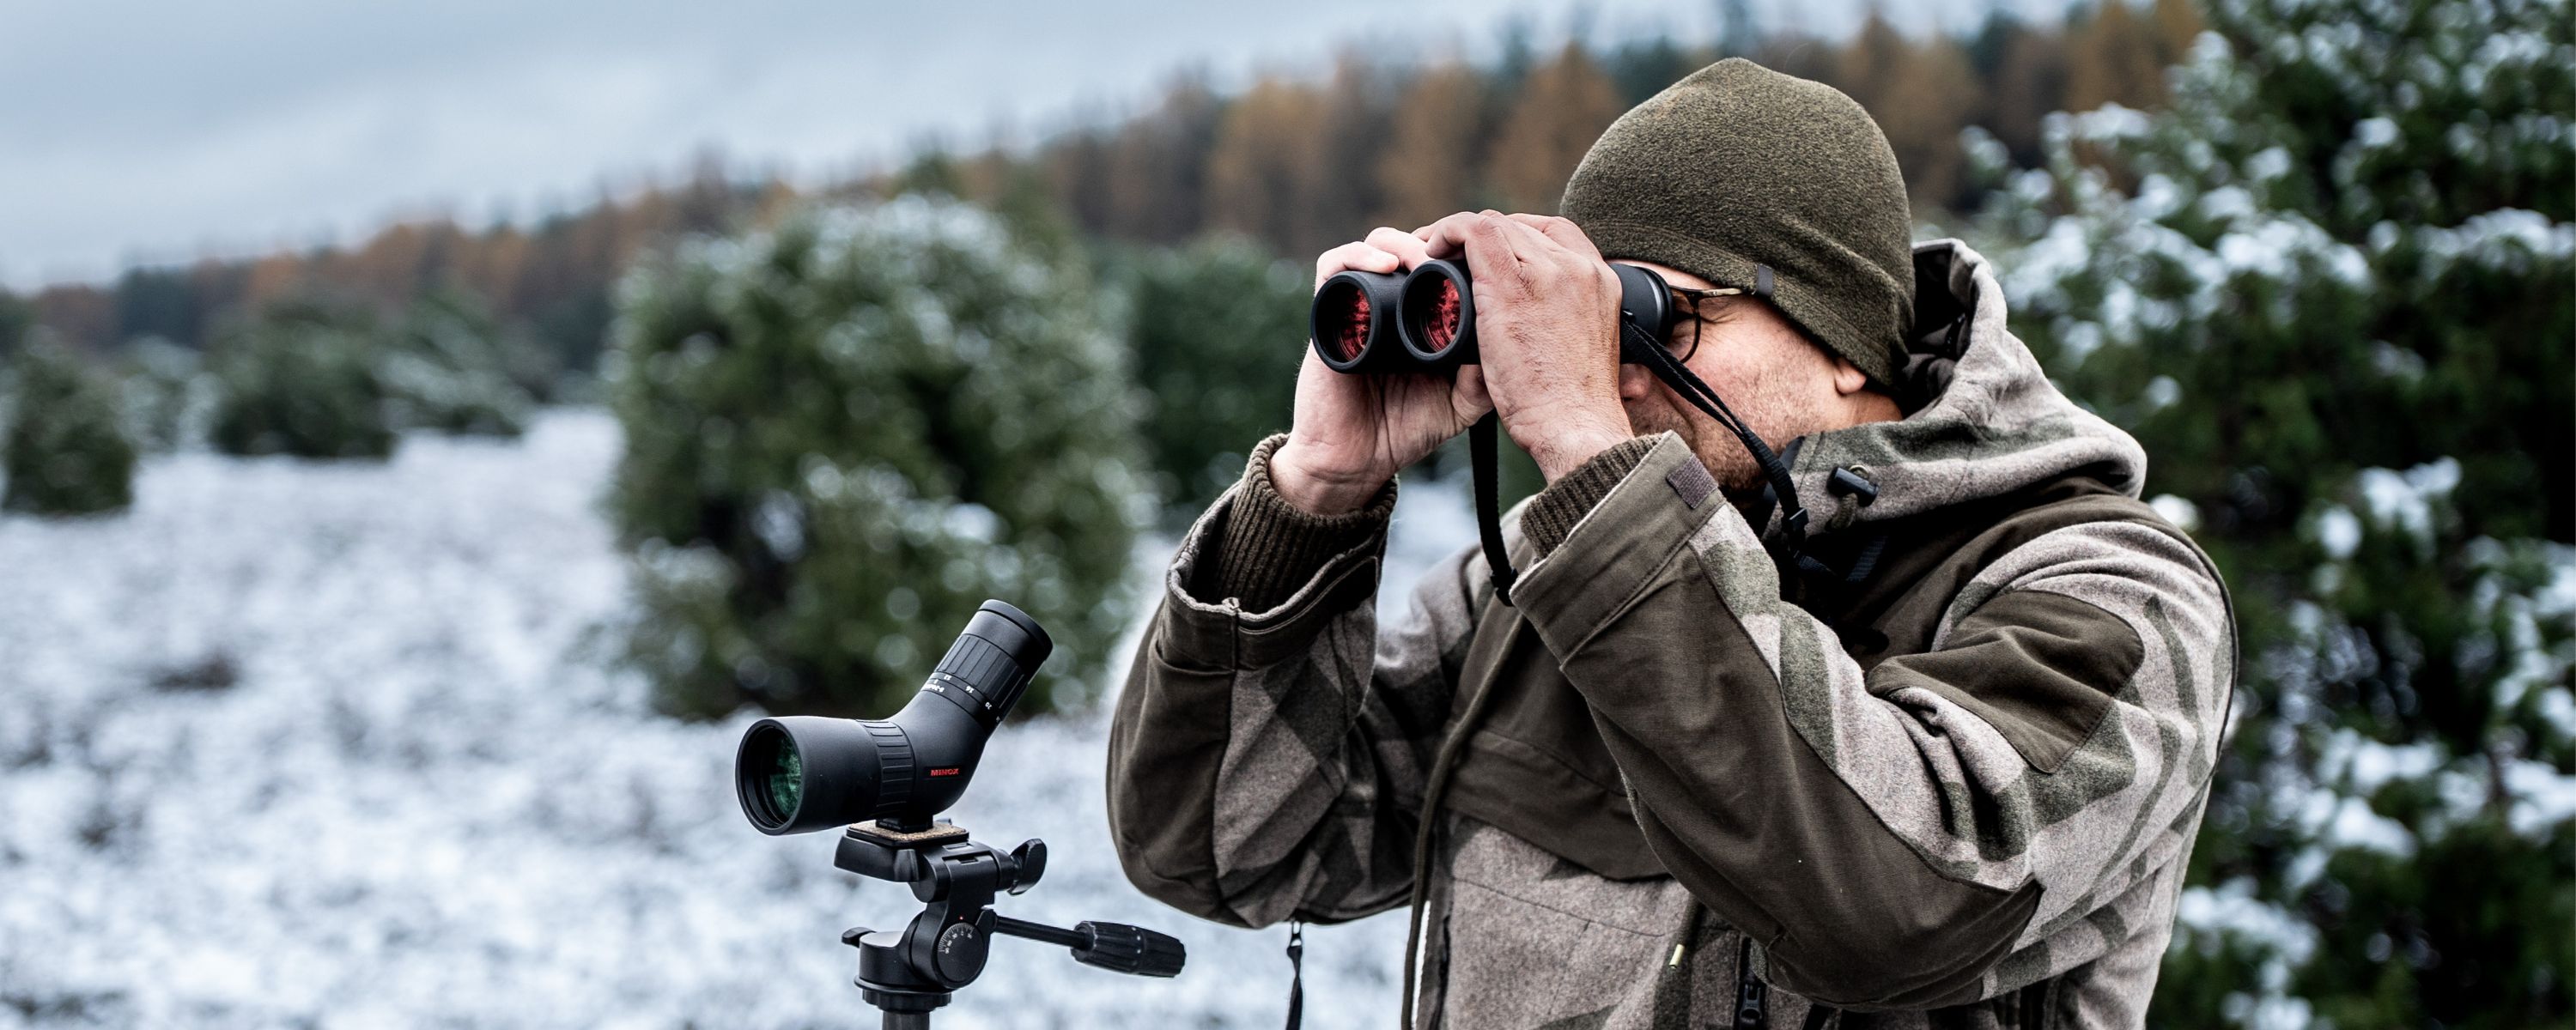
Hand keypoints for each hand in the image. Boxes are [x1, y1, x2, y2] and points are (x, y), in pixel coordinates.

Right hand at [1271, 228, 1493, 515]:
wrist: (1353, 460)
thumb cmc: (1403, 430)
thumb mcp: (1459, 404)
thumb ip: (1483, 379)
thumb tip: (1503, 340)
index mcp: (1419, 316)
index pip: (1439, 263)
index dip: (1460, 252)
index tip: (1483, 262)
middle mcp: (1388, 304)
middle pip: (1410, 243)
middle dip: (1436, 242)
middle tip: (1457, 256)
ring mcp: (1357, 306)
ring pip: (1376, 244)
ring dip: (1403, 243)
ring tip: (1425, 261)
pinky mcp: (1325, 314)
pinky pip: (1334, 267)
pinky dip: (1359, 256)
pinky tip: (1388, 267)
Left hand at [1419, 211, 1633, 481]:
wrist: (1575, 426)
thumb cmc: (1573, 405)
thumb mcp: (1580, 351)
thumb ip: (1562, 325)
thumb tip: (1532, 326)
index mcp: (1600, 280)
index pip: (1555, 234)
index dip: (1516, 237)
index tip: (1489, 255)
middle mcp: (1578, 266)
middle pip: (1520, 227)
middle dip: (1481, 234)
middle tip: (1449, 253)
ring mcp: (1547, 271)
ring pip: (1495, 224)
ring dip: (1458, 233)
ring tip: (1431, 252)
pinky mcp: (1511, 286)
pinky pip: (1474, 232)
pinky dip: (1447, 232)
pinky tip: (1430, 250)